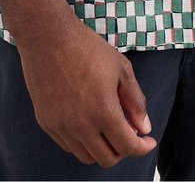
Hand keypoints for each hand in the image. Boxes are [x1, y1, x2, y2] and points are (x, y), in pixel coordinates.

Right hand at [15, 13, 157, 167]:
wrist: (48, 36)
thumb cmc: (86, 47)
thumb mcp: (121, 68)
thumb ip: (135, 101)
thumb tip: (144, 127)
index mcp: (103, 111)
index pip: (127, 147)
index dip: (142, 148)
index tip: (148, 142)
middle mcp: (81, 125)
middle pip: (107, 159)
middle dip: (123, 150)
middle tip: (127, 132)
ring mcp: (61, 126)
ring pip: (86, 156)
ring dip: (102, 147)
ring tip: (107, 126)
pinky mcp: (46, 123)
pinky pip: (68, 146)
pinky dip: (82, 141)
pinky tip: (88, 121)